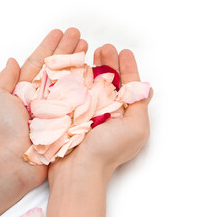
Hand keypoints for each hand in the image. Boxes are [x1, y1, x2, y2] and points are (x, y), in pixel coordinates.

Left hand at [0, 28, 85, 186]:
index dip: (50, 45)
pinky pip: (80, 95)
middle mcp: (44, 94)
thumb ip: (5, 78)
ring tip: (88, 45)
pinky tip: (94, 68)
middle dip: (68, 48)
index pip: (40, 61)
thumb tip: (11, 60)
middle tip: (79, 34)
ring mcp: (58, 104)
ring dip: (79, 59)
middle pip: (58, 66)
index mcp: (26, 87)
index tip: (60, 32)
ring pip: (71, 77)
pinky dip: (87, 81)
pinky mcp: (70, 116)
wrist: (18, 158)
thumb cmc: (4, 129)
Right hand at [48, 44, 152, 181]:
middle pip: (111, 81)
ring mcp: (89, 113)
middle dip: (110, 63)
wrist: (77, 170)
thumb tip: (147, 89)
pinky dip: (78, 76)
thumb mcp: (136, 128)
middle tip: (106, 48)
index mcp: (126, 115)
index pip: (129, 86)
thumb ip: (141, 106)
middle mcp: (109, 113)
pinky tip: (78, 64)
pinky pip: (76, 90)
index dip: (128, 68)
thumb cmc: (108, 150)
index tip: (124, 52)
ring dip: (95, 66)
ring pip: (94, 83)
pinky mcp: (71, 114)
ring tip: (94, 51)